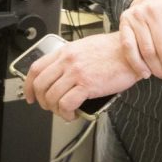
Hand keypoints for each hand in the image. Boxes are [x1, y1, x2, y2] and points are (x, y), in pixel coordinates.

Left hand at [23, 32, 142, 121]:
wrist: (133, 50)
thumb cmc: (114, 50)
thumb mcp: (86, 47)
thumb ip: (71, 58)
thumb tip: (61, 74)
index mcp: (66, 51)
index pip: (36, 69)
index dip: (28, 86)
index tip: (30, 95)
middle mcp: (68, 61)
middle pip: (40, 85)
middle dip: (42, 101)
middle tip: (51, 107)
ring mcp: (76, 72)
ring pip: (51, 97)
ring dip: (55, 110)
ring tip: (66, 112)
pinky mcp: (87, 85)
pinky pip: (66, 104)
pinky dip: (67, 114)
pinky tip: (74, 114)